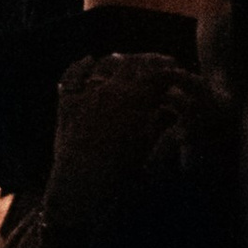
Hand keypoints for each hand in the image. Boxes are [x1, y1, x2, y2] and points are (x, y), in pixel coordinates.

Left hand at [44, 50, 201, 233]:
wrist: (82, 187)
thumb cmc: (123, 172)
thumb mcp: (150, 145)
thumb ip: (162, 121)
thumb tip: (172, 107)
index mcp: (136, 98)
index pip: (160, 74)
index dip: (172, 71)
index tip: (180, 73)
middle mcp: (111, 89)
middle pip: (134, 63)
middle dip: (150, 61)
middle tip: (160, 64)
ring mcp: (86, 94)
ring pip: (105, 64)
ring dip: (120, 61)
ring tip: (128, 62)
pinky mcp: (67, 104)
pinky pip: (72, 77)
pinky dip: (80, 66)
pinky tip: (88, 60)